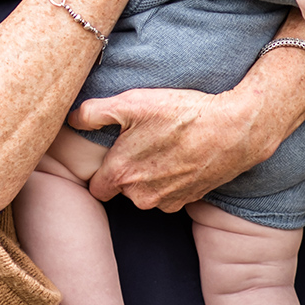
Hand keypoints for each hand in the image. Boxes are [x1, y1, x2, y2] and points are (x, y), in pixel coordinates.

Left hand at [68, 87, 279, 211]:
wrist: (233, 130)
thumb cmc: (180, 114)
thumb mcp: (132, 103)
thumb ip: (93, 113)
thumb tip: (71, 118)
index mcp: (120, 175)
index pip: (96, 187)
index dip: (100, 170)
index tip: (111, 154)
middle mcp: (140, 196)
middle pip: (122, 189)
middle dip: (127, 170)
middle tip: (141, 142)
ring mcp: (166, 201)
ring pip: (146, 192)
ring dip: (150, 176)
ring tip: (164, 147)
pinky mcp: (188, 200)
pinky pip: (168, 194)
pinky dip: (171, 180)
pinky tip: (181, 157)